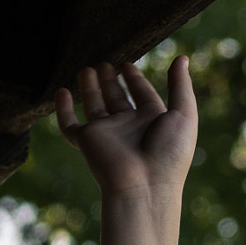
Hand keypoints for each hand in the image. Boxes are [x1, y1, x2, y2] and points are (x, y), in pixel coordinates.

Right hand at [54, 57, 194, 244]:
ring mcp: (108, 134)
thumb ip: (181, 86)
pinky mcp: (88, 142)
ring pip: (95, 106)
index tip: (128, 65)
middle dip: (111, 82)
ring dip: (91, 88)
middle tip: (106, 64)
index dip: (136, 79)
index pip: (143, 95)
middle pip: (118, 99)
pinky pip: (70, 125)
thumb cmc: (169, 154)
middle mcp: (130, 126)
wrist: (144, 186)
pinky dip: (63, 109)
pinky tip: (61, 91)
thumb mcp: (183, 114)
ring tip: (87, 68)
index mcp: (153, 121)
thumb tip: (183, 58)